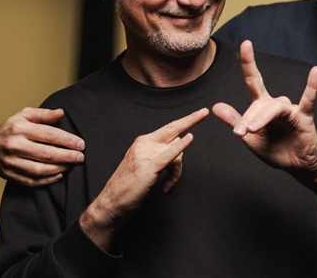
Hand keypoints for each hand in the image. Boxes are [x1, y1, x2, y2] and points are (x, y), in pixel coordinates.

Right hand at [0, 107, 84, 186]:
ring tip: (71, 166)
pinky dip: (47, 180)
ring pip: (39, 170)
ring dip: (59, 169)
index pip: (49, 135)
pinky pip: (31, 181)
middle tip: (80, 157)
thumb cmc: (10, 129)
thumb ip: (43, 114)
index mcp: (20, 129)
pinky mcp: (9, 174)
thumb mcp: (24, 115)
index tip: (81, 144)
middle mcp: (15, 145)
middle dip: (67, 156)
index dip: (67, 140)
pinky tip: (58, 175)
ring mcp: (11, 162)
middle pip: (46, 154)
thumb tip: (61, 113)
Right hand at [81, 108, 208, 250]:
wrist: (112, 203)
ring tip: (168, 185)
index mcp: (143, 142)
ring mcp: (144, 154)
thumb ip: (161, 155)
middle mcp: (143, 144)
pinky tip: (189, 138)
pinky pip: (168, 155)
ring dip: (177, 173)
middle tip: (204, 112)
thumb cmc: (129, 187)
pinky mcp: (148, 167)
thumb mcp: (146, 166)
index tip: (199, 113)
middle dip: (191, 120)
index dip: (185, 120)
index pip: (168, 128)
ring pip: (176, 154)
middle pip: (174, 134)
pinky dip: (180, 147)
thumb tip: (178, 152)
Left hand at [213, 41, 316, 220]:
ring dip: (262, 118)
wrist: (297, 166)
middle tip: (241, 132)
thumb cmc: (274, 150)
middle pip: (260, 101)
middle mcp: (276, 104)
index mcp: (262, 107)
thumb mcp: (250, 138)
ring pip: (275, 107)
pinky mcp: (304, 118)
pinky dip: (312, 86)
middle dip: (250, 116)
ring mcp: (291, 110)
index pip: (253, 80)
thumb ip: (234, 121)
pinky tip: (315, 71)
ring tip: (251, 130)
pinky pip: (308, 100)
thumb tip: (215, 106)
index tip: (246, 43)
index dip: (249, 62)